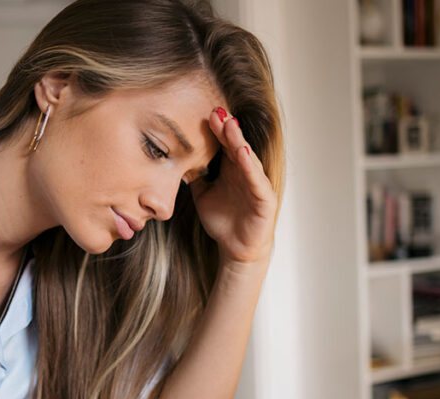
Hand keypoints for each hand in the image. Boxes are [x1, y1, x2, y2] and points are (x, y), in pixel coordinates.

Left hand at [190, 108, 278, 264]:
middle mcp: (245, 171)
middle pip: (235, 144)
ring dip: (238, 140)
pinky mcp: (265, 198)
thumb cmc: (222, 219)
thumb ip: (194, 176)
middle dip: (226, 128)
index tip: (203, 113)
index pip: (223, 143)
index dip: (215, 129)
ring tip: (230, 125)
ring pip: (247, 157)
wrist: (235, 247)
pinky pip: (257, 180)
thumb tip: (175, 159)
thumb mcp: (202, 194)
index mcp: (231, 168)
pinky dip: (250, 166)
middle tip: (216, 110)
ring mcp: (256, 183)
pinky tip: (242, 153)